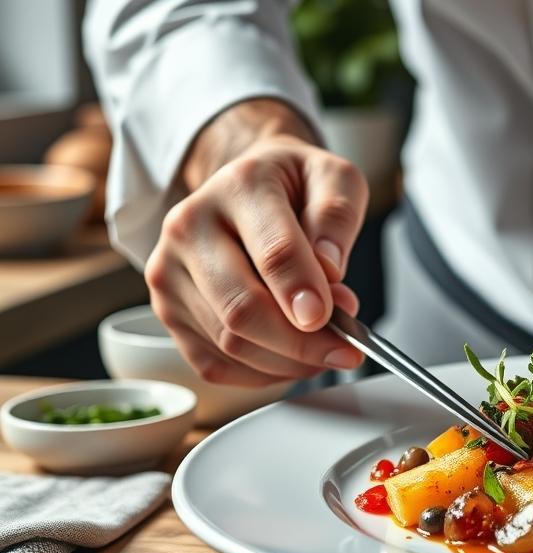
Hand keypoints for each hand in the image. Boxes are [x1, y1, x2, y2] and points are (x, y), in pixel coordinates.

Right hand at [145, 99, 367, 385]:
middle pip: (243, 308)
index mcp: (238, 188)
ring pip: (230, 343)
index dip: (304, 294)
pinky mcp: (167, 312)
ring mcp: (170, 273)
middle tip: (345, 347)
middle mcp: (190, 228)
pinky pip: (214, 365)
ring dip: (287, 360)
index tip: (336, 319)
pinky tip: (293, 360)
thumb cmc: (295, 186)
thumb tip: (328, 269)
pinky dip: (261, 374)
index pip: (273, 252)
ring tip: (326, 347)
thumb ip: (336, 217)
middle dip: (301, 341)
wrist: (247, 186)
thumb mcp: (335, 178)